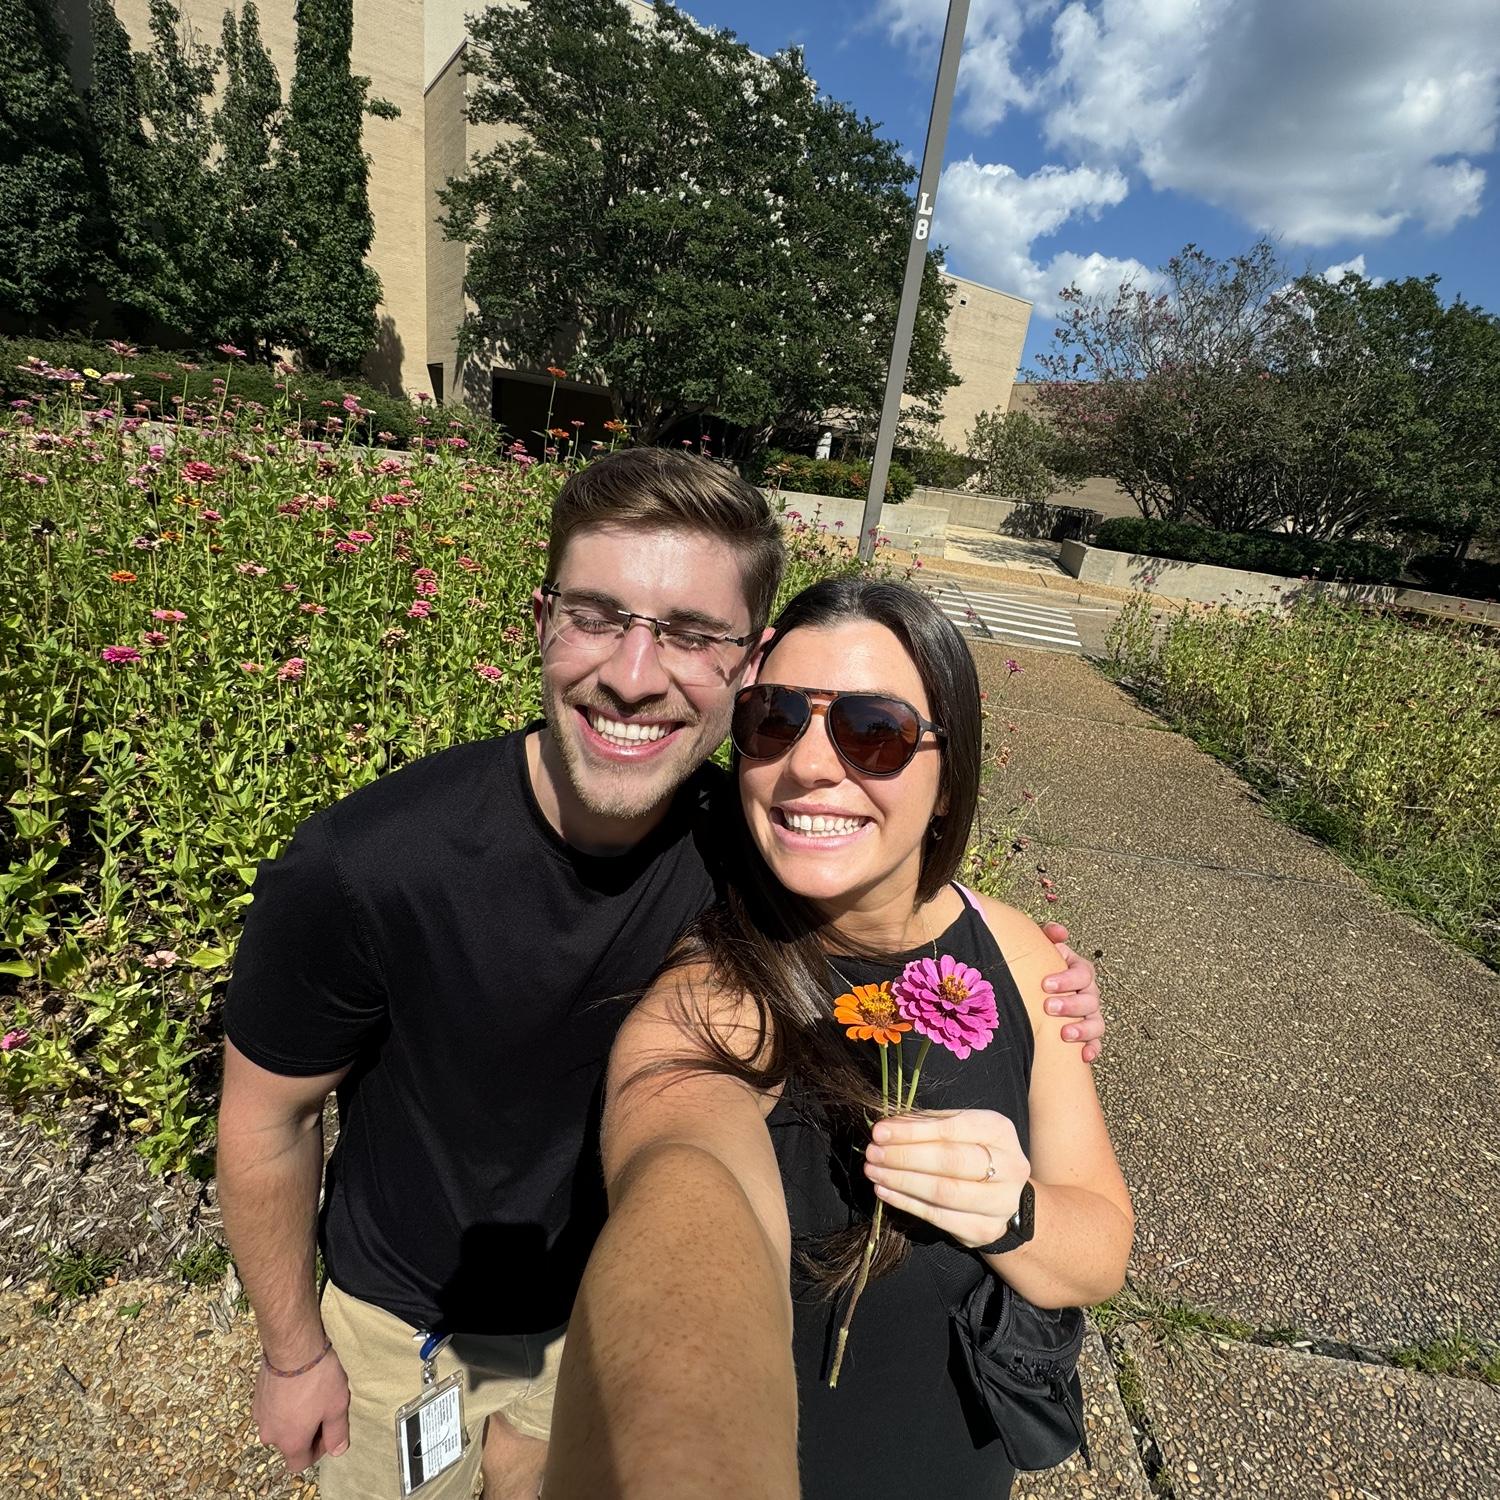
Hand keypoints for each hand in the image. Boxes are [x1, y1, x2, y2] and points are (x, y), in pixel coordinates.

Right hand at [252, 1341, 350, 1474]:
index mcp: (290, 1442)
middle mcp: (270, 1434)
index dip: (317, 1451)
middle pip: (288, 1444)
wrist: (292, 1348)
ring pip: (279, 1425)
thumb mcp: (337, 1406)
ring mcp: (260, 1416)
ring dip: (292, 1418)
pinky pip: (271, 1409)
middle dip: (305, 1432)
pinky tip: (294, 1386)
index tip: (327, 1431)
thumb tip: (337, 1451)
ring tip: (308, 1395)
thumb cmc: (318, 1379)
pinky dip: (282, 1404)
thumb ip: (337, 1433)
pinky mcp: (256, 1398)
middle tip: (321, 1409)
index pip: (300, 1463)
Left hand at [863, 1109, 1029, 1251]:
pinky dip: (907, 1203)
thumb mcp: (956, 1130)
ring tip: (874, 1172)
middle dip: (905, 1157)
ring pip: (944, 1192)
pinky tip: (885, 1191)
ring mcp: (1001, 1201)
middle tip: (873, 1153)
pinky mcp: (986, 1229)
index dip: (913, 1131)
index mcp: (998, 1130)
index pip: (952, 1128)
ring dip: (902, 1181)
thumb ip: (924, 1125)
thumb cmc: (972, 1153)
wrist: (1003, 1196)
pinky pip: (939, 1217)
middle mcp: (1009, 1166)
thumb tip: (887, 1127)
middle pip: (951, 1161)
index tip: (880, 1131)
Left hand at [1039, 921, 1103, 1062]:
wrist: (1033, 987)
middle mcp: (1088, 991)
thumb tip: (1059, 932)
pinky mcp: (1087, 1033)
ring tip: (1065, 1034)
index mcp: (1079, 970)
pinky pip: (1096, 1042)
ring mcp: (1090, 1013)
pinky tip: (1083, 1056)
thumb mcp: (1042, 946)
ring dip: (1083, 1029)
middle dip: (1071, 1005)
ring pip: (1096, 1022)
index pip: (1083, 972)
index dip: (1067, 979)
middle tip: (1049, 1007)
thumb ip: (1049, 934)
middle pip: (1090, 999)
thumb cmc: (1039, 965)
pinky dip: (1092, 1049)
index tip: (1045, 985)